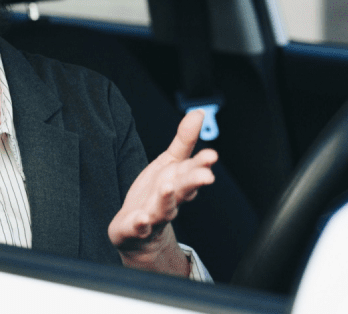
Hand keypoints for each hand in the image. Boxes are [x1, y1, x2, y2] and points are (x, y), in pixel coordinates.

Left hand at [108, 109, 216, 275]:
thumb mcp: (170, 164)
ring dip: (166, 199)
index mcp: (178, 183)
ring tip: (167, 186)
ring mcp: (153, 216)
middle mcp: (169, 200)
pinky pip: (138, 228)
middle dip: (194, 182)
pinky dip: (140, 224)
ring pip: (163, 209)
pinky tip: (140, 219)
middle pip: (183, 190)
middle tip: (206, 176)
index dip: (202, 164)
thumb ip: (185, 141)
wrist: (138, 234)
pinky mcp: (135, 229)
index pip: (192, 172)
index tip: (212, 156)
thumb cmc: (156, 194)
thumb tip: (199, 113)